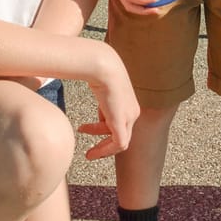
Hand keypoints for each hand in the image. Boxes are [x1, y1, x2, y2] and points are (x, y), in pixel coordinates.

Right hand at [77, 45, 138, 159]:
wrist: (103, 66)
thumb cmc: (98, 70)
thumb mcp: (102, 86)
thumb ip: (103, 99)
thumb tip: (95, 103)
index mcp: (129, 102)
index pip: (120, 122)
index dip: (103, 128)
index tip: (89, 130)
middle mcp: (133, 111)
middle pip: (120, 133)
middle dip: (104, 142)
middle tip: (91, 151)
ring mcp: (129, 117)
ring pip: (120, 142)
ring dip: (102, 148)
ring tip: (88, 154)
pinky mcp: (122, 122)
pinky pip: (119, 144)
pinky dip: (105, 150)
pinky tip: (91, 152)